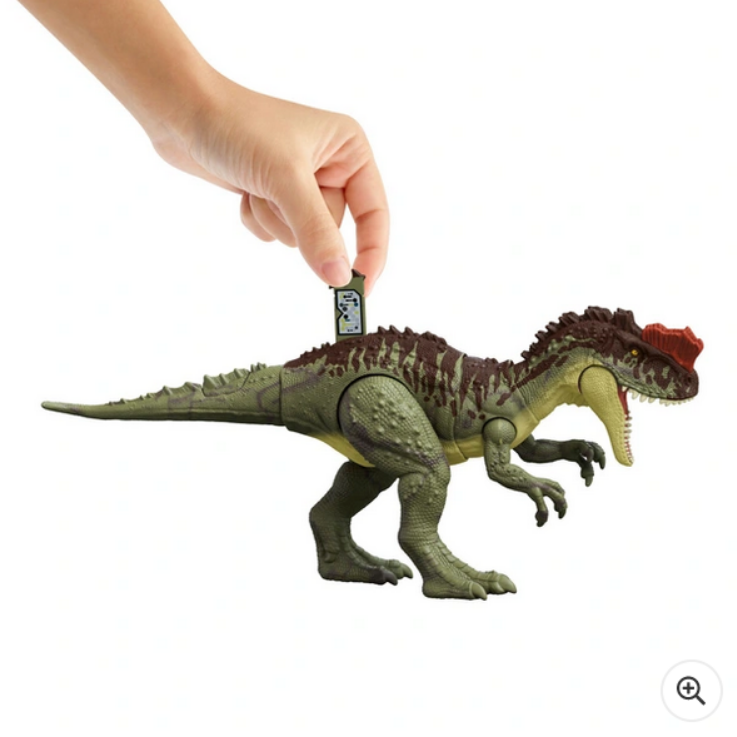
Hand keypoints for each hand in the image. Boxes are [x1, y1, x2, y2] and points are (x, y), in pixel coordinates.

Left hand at [152, 74, 388, 293]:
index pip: (374, 214)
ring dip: (273, 220)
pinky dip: (257, 219)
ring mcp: (301, 183)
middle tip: (274, 196)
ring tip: (255, 186)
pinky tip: (244, 191)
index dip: (371, 252)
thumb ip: (316, 231)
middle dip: (298, 221)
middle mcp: (331, 166)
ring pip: (302, 235)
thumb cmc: (239, 127)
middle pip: (332, 228)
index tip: (360, 287)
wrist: (182, 111)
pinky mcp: (273, 195)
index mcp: (349, 150)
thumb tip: (339, 277)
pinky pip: (276, 232)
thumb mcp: (286, 180)